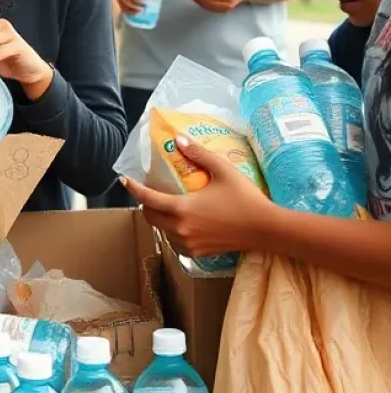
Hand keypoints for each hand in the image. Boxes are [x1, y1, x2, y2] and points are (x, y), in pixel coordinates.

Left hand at [121, 134, 274, 256]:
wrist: (268, 230)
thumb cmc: (246, 198)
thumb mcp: (223, 170)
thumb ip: (198, 154)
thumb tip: (178, 138)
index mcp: (181, 209)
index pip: (147, 199)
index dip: (133, 188)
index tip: (124, 180)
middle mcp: (180, 229)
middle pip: (150, 217)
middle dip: (146, 204)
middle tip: (151, 192)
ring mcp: (189, 244)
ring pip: (162, 232)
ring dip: (160, 220)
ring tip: (168, 207)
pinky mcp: (199, 254)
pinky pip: (175, 244)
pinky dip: (172, 234)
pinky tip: (182, 224)